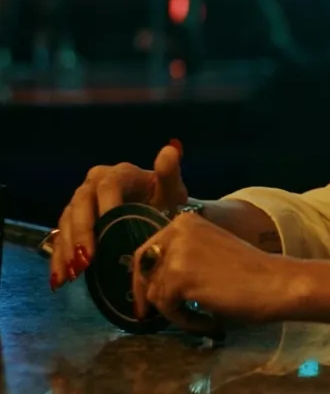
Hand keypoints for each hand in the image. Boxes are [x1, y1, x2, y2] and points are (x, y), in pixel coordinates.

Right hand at [49, 141, 187, 290]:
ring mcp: (80, 203)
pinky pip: (61, 238)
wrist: (157, 214)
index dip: (107, 207)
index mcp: (118, 174)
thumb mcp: (171, 190)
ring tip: (72, 272)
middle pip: (81, 203)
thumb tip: (169, 151)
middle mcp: (94, 184)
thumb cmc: (164, 201)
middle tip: (86, 258)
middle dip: (82, 232)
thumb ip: (169, 174)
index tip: (109, 230)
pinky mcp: (72, 223)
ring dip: (67, 248)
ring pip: (67, 221)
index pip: (109, 186)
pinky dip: (59, 258)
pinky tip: (61, 278)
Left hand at [131, 213, 296, 335]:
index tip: (146, 298)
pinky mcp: (178, 278)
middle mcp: (176, 231)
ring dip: (174, 310)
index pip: (148, 251)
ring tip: (200, 317)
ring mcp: (176, 253)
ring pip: (154, 293)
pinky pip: (166, 308)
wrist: (274, 283)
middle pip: (144, 270)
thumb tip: (148, 281)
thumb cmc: (250, 271)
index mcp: (184, 221)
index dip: (144, 277)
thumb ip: (181, 257)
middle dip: (149, 295)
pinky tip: (206, 321)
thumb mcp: (209, 251)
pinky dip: (184, 320)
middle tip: (154, 314)